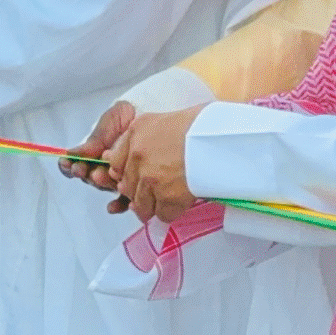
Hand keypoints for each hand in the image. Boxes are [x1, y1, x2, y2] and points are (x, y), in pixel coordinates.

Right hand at [60, 100, 134, 202]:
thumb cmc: (129, 115)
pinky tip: (114, 206)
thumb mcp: (108, 122)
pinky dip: (119, 205)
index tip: (69, 164)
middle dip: (85, 174)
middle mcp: (106, 166)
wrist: (152, 112)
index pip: (80, 165)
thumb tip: (71, 154)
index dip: (72, 166)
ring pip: (106, 187)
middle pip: (91, 178)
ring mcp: (121, 177)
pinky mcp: (137, 186)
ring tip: (100, 176)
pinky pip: (126, 200)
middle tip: (84, 169)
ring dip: (101, 184)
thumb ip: (93, 140)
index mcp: (96, 153)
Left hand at [107, 103, 206, 222]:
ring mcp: (150, 179)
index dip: (126, 174)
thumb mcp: (164, 119)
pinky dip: (170, 213)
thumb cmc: (200, 125)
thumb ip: (144, 136)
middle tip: (153, 192)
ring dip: (152, 206)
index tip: (134, 179)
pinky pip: (162, 215)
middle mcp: (138, 157)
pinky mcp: (167, 198)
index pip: (115, 164)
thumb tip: (135, 156)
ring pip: (141, 205)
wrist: (220, 137)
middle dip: (139, 192)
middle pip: (127, 187)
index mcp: (136, 134)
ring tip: (166, 202)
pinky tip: (179, 204)